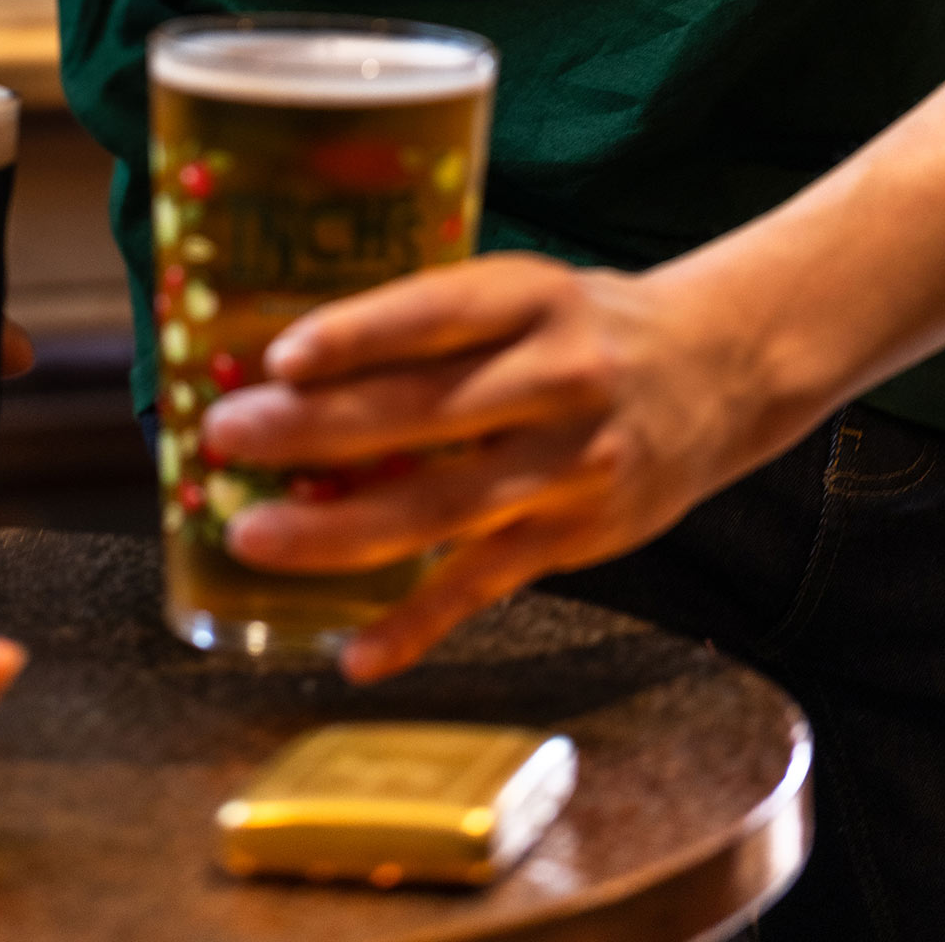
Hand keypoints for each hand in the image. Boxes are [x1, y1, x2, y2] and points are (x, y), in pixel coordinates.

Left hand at [200, 253, 782, 683]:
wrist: (720, 369)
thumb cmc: (583, 324)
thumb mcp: (522, 292)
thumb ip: (431, 325)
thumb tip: (287, 364)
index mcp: (532, 298)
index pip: (436, 314)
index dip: (358, 335)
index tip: (281, 358)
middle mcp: (557, 379)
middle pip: (422, 412)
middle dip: (313, 430)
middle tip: (224, 436)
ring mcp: (569, 466)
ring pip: (441, 507)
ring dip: (338, 529)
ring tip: (252, 535)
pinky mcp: (577, 537)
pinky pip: (483, 586)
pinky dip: (416, 623)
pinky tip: (353, 652)